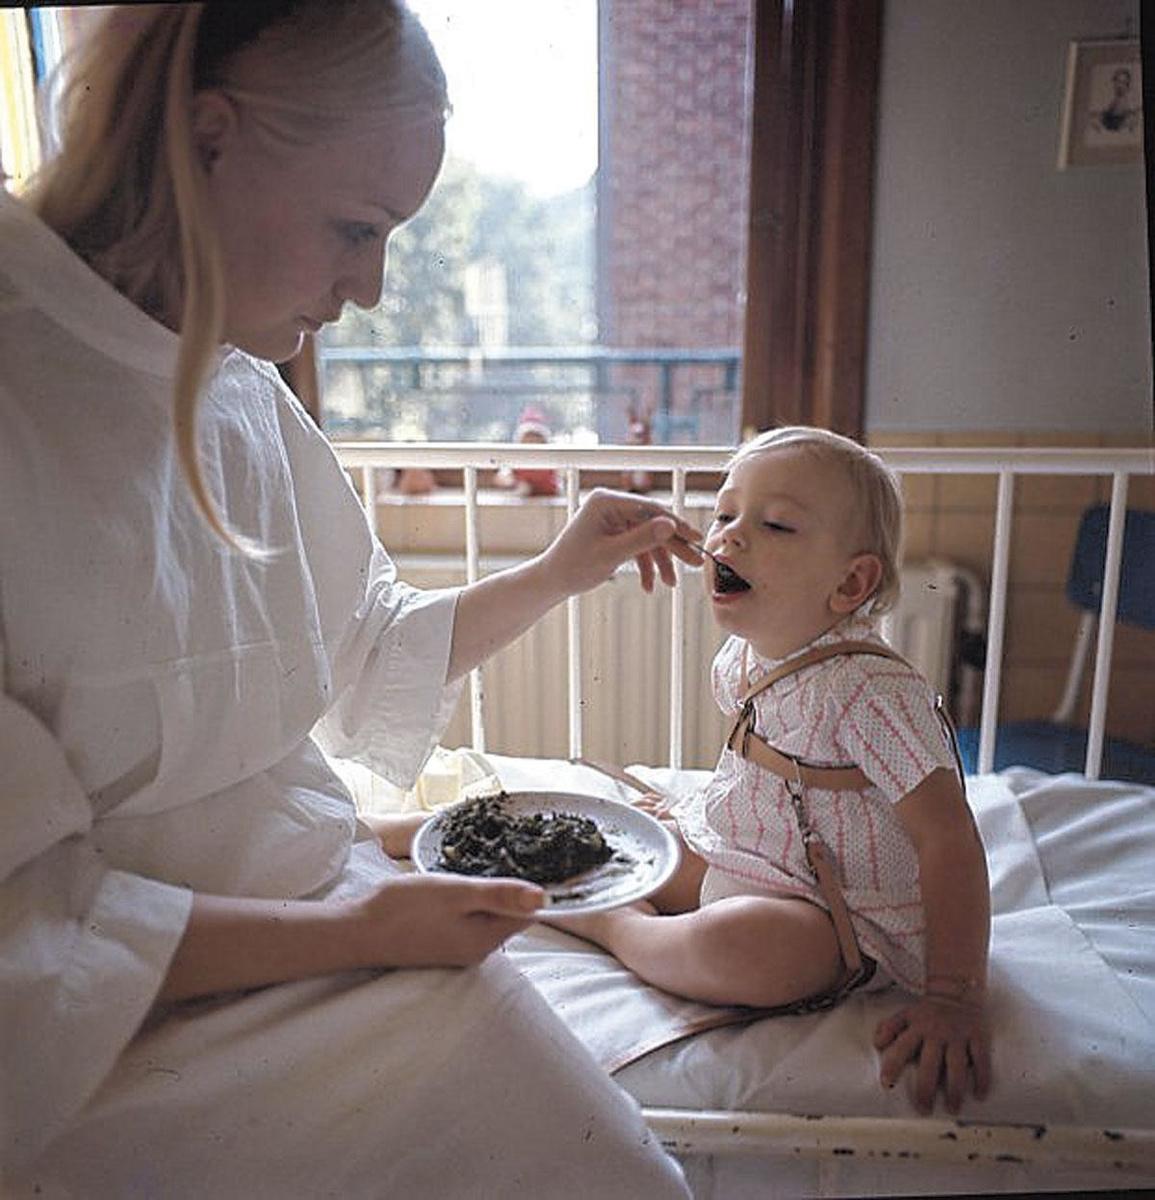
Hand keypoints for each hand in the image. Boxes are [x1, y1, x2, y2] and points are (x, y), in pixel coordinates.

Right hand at [350, 873, 543, 967]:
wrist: (357, 931)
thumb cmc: (405, 908)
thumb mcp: (457, 892)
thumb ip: (500, 894)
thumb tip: (545, 898)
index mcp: (486, 939)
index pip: (528, 913)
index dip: (531, 885)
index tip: (525, 859)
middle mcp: (477, 951)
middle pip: (508, 915)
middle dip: (506, 888)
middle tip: (496, 856)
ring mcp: (458, 950)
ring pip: (487, 916)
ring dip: (484, 894)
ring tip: (470, 869)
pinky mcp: (442, 945)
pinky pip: (467, 920)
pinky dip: (466, 902)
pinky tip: (453, 887)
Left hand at [541, 488, 702, 595]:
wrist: (552, 581)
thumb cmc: (574, 567)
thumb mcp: (611, 555)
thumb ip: (641, 539)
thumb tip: (670, 525)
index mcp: (606, 501)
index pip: (650, 509)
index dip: (676, 525)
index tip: (696, 540)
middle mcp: (611, 505)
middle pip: (652, 523)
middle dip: (672, 547)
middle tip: (695, 563)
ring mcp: (613, 519)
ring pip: (648, 538)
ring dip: (660, 562)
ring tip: (670, 584)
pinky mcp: (614, 533)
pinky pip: (638, 546)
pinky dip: (646, 565)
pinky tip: (649, 585)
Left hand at [873, 994, 991, 1114]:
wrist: (958, 990)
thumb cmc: (928, 1010)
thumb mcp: (906, 1014)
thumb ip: (890, 1027)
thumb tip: (876, 1044)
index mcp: (916, 1027)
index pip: (901, 1047)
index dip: (892, 1065)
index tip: (886, 1085)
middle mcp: (936, 1033)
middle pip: (929, 1065)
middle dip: (925, 1089)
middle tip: (924, 1110)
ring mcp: (958, 1035)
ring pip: (956, 1066)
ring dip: (955, 1090)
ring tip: (953, 1109)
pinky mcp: (978, 1036)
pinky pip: (981, 1060)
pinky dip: (982, 1078)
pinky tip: (979, 1095)